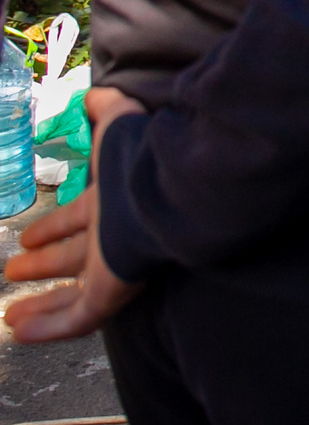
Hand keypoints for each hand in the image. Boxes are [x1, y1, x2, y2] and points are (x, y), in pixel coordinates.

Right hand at [4, 88, 143, 342]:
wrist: (176, 191)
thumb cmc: (144, 159)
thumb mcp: (119, 125)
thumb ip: (107, 109)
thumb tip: (94, 94)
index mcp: (114, 203)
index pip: (77, 219)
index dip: (53, 228)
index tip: (28, 239)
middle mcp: (113, 237)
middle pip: (73, 257)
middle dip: (44, 264)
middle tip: (14, 269)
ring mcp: (114, 267)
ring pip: (72, 293)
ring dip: (40, 303)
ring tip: (9, 314)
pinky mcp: (114, 291)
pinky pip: (77, 318)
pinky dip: (48, 327)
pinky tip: (17, 331)